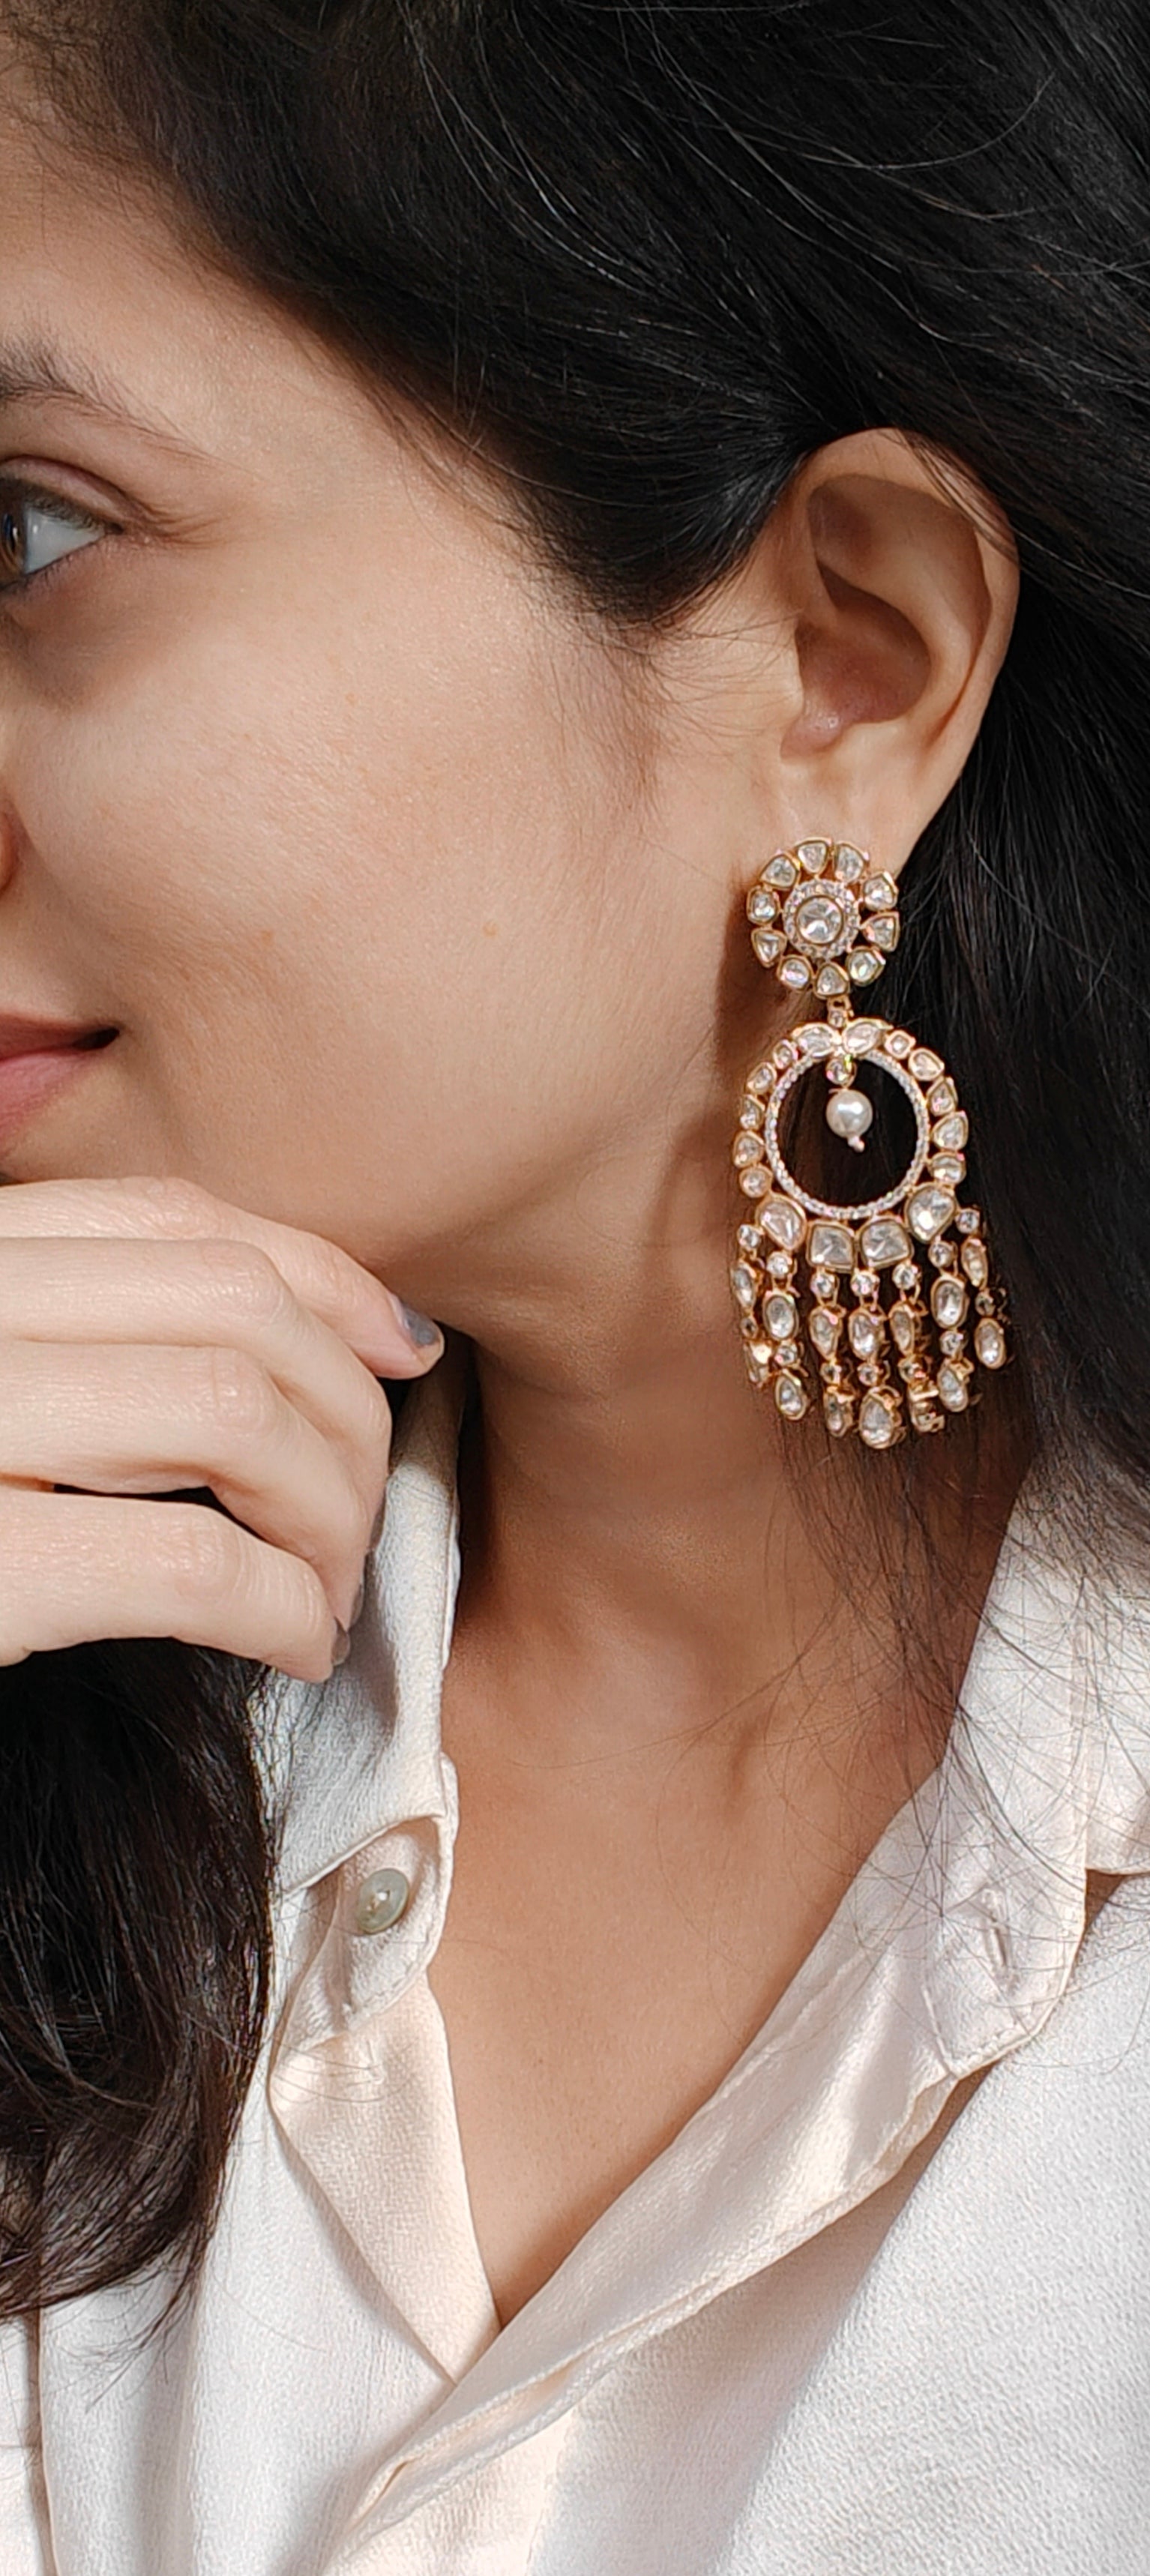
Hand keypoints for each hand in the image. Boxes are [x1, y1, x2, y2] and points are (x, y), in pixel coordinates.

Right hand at [0, 1176, 441, 1680]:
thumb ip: (69, 1345)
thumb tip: (301, 1346)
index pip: (171, 1218)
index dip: (320, 1275)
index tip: (398, 1349)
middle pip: (231, 1303)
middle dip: (346, 1408)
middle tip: (359, 1514)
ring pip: (236, 1410)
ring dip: (328, 1508)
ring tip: (327, 1588)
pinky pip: (195, 1562)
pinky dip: (284, 1605)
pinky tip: (293, 1646)